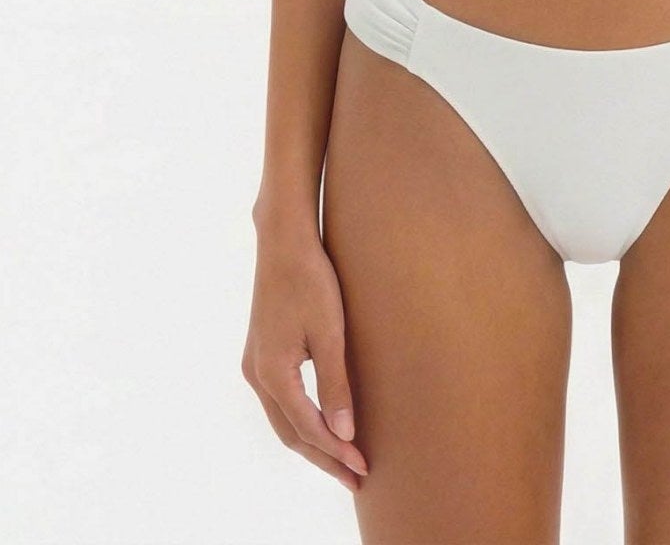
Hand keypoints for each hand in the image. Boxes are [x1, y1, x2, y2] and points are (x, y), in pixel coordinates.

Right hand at [241, 226, 368, 492]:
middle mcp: (257, 375)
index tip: (364, 468)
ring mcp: (255, 364)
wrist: (284, 241)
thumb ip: (336, 384)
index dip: (337, 452)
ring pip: (284, 420)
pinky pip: (281, 401)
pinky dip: (302, 421)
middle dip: (324, 457)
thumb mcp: (330, 333)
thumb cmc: (311, 280)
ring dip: (313, 442)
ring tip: (343, 460)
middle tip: (356, 478)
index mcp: (273, 373)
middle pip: (292, 433)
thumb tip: (344, 434)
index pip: (309, 428)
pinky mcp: (262, 353)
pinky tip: (322, 424)